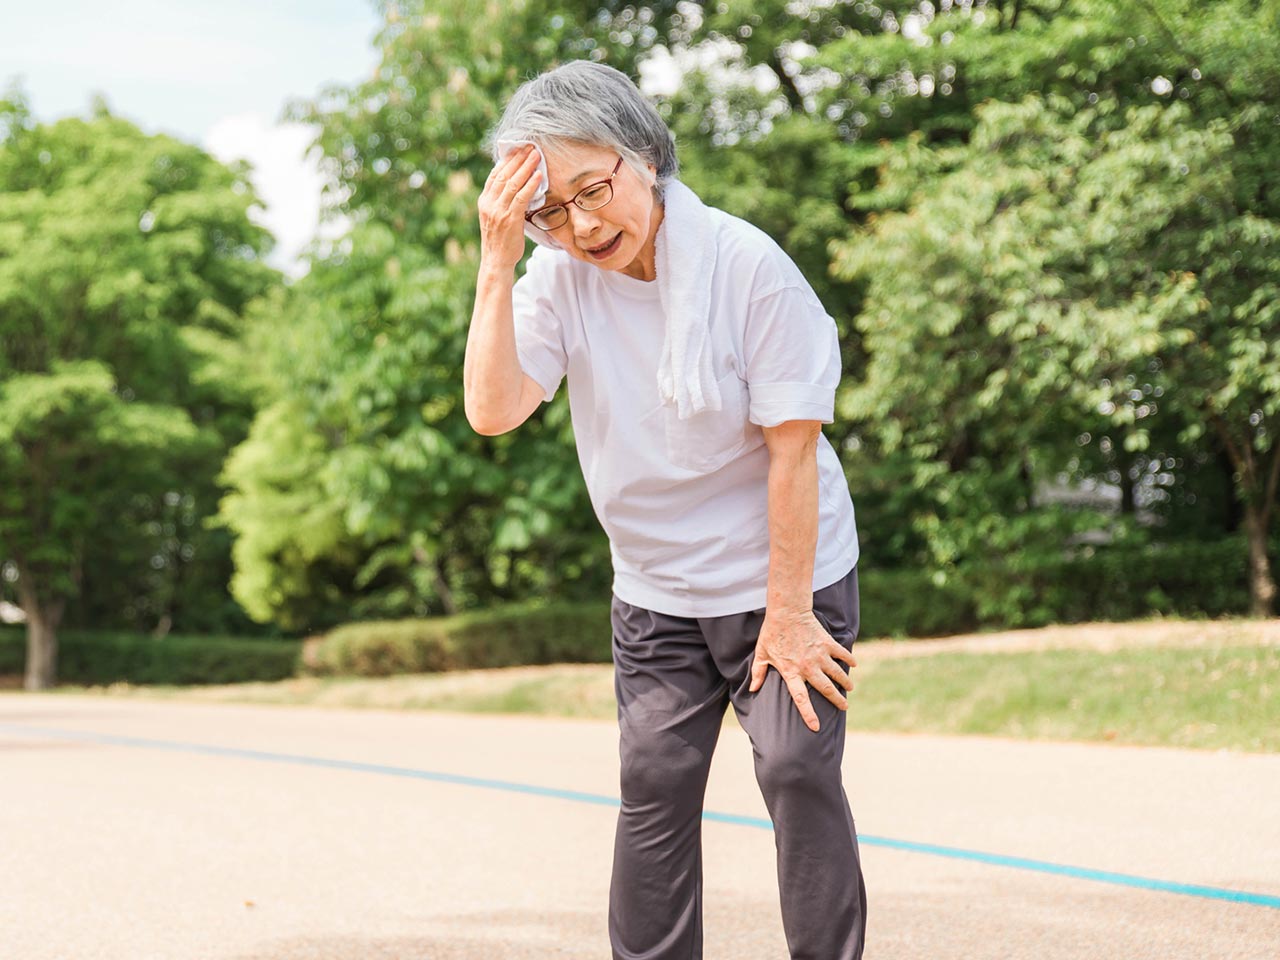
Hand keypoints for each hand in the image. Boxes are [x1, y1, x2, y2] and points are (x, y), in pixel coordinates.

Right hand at [477, 145, 543, 271]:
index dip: (506, 160)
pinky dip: (530, 185)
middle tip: (530, 146)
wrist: (496, 261)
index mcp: (484, 201)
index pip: (495, 175)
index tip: (517, 149)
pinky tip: (538, 176)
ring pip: (513, 183)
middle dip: (518, 159)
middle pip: (504, 175)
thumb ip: (502, 202)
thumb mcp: (496, 217)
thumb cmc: (500, 241)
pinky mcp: (510, 219)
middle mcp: (489, 203)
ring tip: (537, 156)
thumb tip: (517, 187)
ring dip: (526, 167)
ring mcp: (498, 211)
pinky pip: (521, 198)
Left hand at [748, 610, 856, 732]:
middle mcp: (807, 666)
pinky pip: (841, 654)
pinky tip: (854, 664)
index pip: (800, 698)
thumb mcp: (762, 654)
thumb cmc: (772, 633)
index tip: (816, 727)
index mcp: (791, 672)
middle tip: (845, 707)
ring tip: (850, 688)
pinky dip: (849, 659)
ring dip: (845, 682)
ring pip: (836, 674)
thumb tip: (752, 689)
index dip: (808, 714)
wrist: (786, 612)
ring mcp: (819, 655)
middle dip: (837, 700)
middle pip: (826, 689)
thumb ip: (758, 672)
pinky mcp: (827, 643)